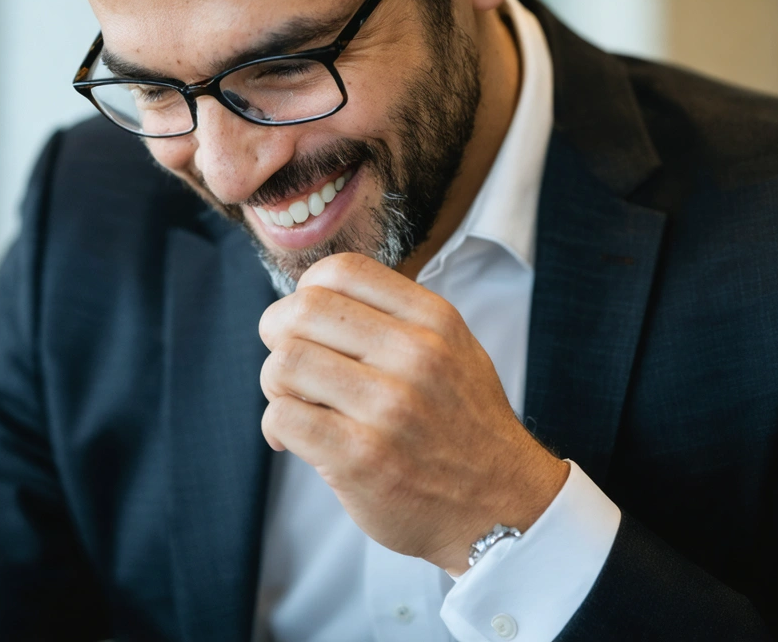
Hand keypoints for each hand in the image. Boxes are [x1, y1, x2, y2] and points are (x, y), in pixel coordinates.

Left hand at [258, 252, 568, 573]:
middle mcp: (416, 355)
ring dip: (276, 383)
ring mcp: (390, 407)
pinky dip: (276, 426)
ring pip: (286, 362)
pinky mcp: (363, 457)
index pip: (341, 270)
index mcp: (434, 320)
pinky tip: (294, 438)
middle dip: (277, 334)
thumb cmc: (462, 426)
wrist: (501, 506)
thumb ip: (395, 317)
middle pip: (303, 310)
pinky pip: (284, 417)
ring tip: (295, 403)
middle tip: (289, 365)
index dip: (305, 292)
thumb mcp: (453, 350)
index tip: (307, 323)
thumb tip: (309, 299)